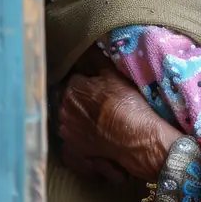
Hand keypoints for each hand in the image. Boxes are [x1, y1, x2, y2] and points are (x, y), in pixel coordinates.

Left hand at [57, 68, 179, 182]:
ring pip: (69, 121)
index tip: (98, 86)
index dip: (87, 82)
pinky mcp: (73, 153)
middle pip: (68, 101)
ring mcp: (67, 134)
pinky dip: (78, 142)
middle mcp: (63, 112)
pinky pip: (70, 145)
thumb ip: (97, 60)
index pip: (74, 80)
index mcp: (70, 90)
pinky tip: (91, 139)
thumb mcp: (114, 75)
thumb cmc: (127, 105)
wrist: (137, 139)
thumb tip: (88, 48)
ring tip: (98, 121)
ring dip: (78, 120)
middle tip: (99, 103)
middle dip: (80, 101)